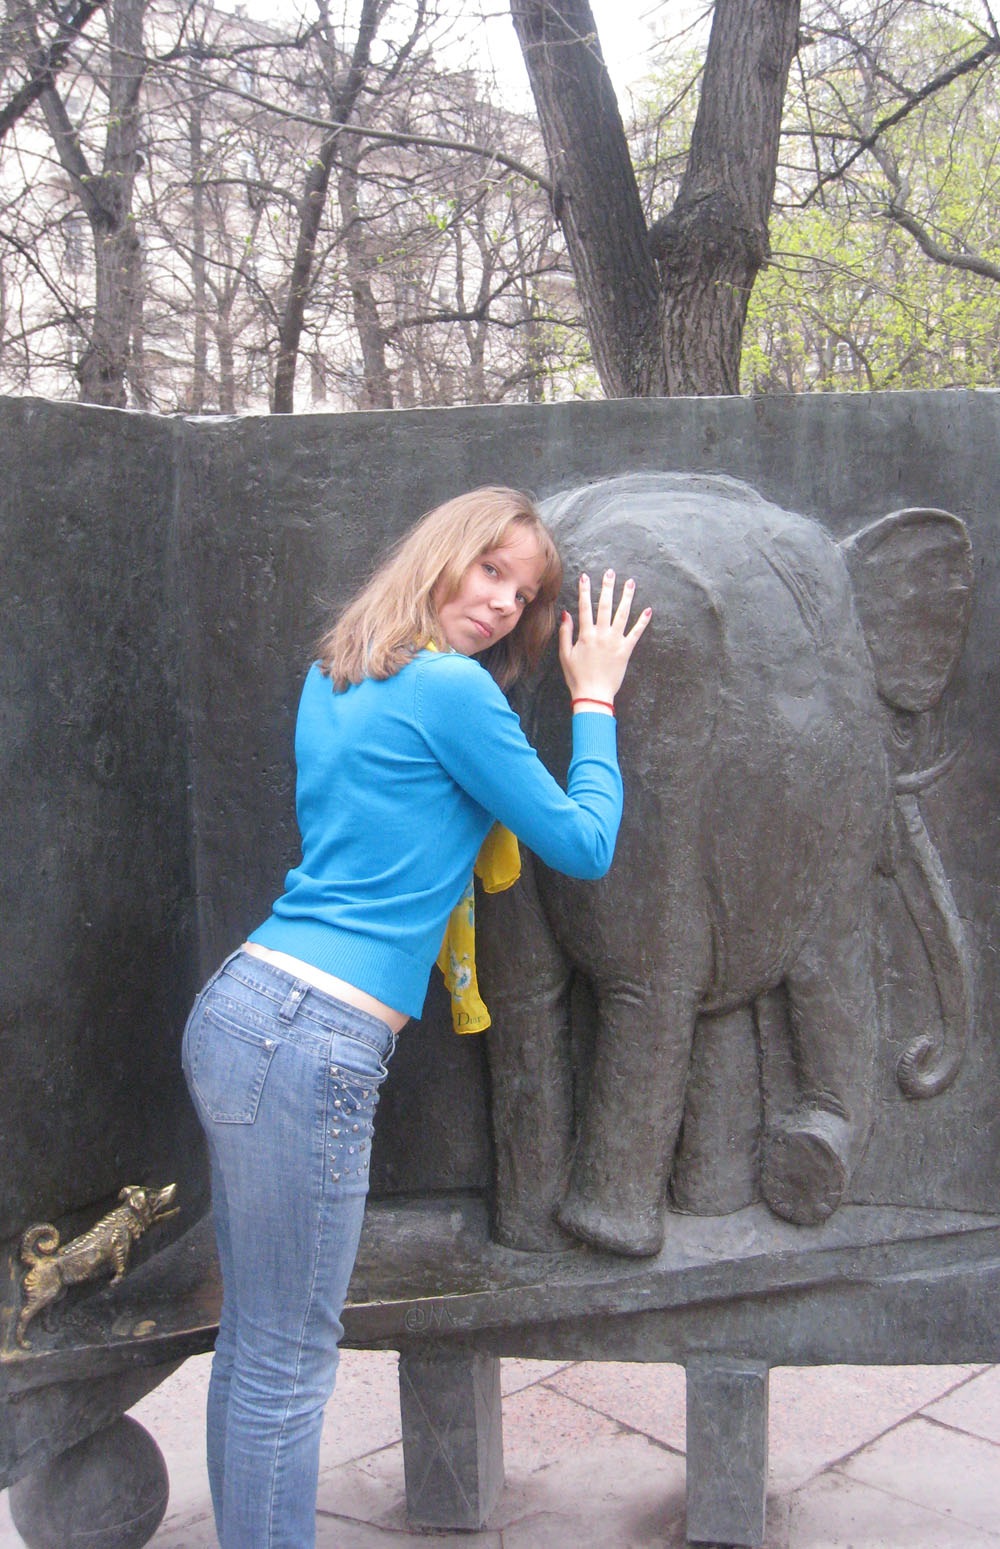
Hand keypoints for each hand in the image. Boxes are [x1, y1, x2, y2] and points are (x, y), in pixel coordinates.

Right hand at [558, 569, 650, 709]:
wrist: (593, 694)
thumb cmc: (577, 677)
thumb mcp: (565, 655)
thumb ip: (566, 633)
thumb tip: (566, 614)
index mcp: (586, 635)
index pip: (585, 607)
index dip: (584, 591)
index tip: (585, 576)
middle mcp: (601, 634)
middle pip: (605, 605)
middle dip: (607, 587)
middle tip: (610, 572)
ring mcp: (615, 642)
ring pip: (622, 614)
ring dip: (626, 597)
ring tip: (630, 582)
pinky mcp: (626, 650)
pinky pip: (636, 633)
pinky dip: (642, 622)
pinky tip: (648, 610)